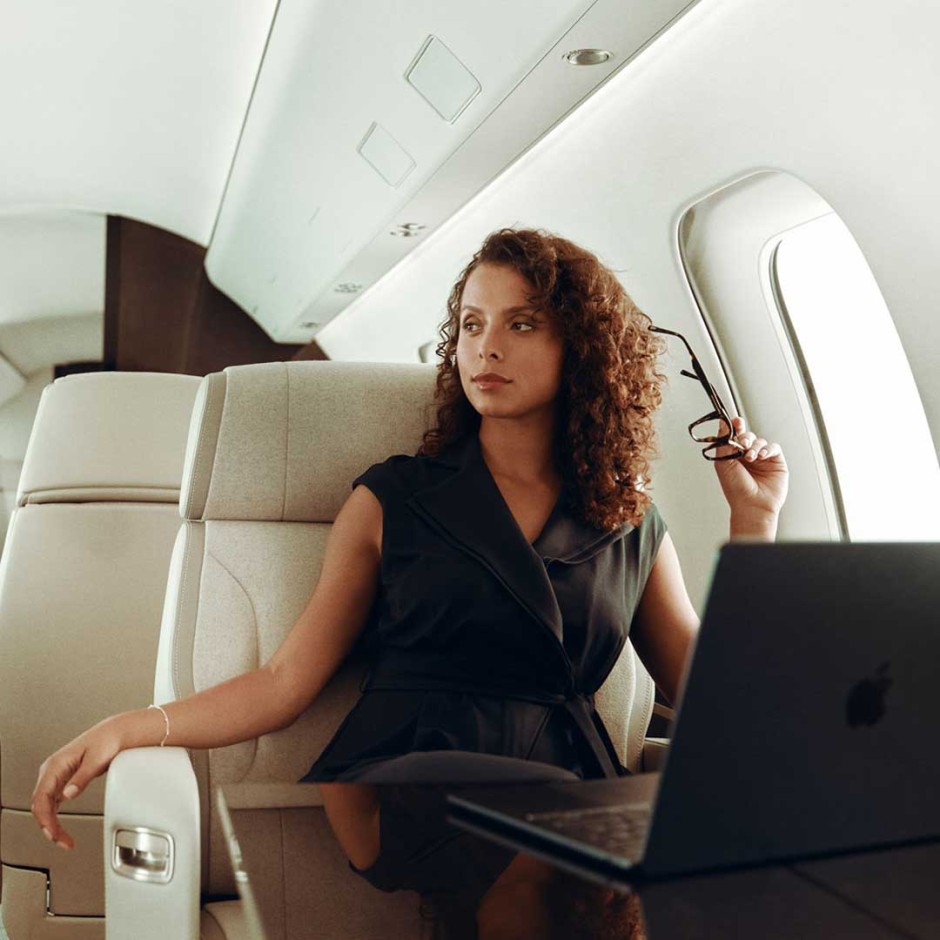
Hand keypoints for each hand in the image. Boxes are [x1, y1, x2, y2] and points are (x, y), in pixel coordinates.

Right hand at [31, 718, 123, 849]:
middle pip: (40, 804)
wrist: (113, 734)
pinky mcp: (62, 781)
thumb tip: (67, 794)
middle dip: (48, 826)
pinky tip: (60, 827)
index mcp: (55, 764)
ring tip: (64, 839)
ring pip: (44, 806)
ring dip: (51, 824)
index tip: (54, 833)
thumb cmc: (106, 741)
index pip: (41, 797)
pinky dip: (55, 817)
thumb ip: (82, 777)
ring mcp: (55, 776)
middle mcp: (51, 771)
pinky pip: (52, 803)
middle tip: (63, 842)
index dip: (45, 818)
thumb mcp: (96, 759)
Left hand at [712, 416, 788, 528]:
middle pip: (748, 436)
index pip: (735, 436)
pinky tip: (761, 456)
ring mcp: (762, 459)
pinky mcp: (776, 462)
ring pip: (760, 441)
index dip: (736, 427)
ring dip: (755, 446)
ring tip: (751, 457)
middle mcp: (748, 456)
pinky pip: (773, 448)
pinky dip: (767, 449)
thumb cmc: (736, 489)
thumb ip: (723, 442)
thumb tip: (723, 424)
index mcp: (733, 456)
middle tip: (742, 444)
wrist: (751, 505)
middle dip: (745, 437)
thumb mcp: (723, 463)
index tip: (736, 421)